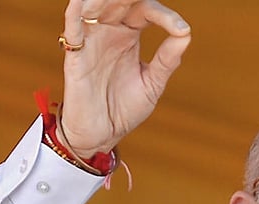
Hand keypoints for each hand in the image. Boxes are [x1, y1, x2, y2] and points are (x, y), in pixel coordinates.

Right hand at [59, 0, 191, 157]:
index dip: (163, 15)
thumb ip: (167, 59)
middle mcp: (110, 33)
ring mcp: (92, 41)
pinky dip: (76, 13)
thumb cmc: (124, 109)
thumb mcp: (153, 83)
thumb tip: (186, 33)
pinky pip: (72, 27)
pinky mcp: (76, 55)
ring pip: (95, 6)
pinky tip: (83, 3)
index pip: (145, 10)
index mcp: (130, 36)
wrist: (102, 135)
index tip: (180, 29)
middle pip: (119, 1)